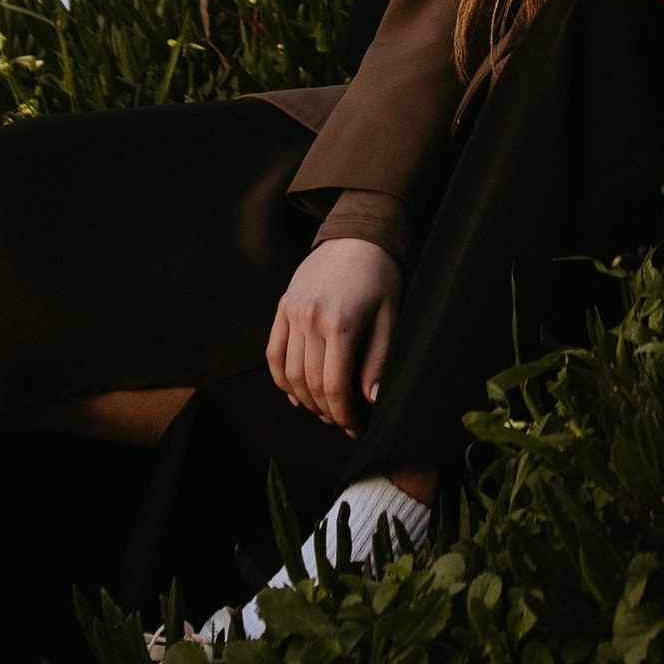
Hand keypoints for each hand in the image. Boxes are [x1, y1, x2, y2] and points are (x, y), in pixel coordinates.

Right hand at [266, 238, 400, 432]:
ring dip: (304, 399)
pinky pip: (273, 352)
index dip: (343, 414)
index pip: (335, 386)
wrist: (357, 236)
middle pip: (311, 383)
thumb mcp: (390, 316)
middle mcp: (310, 318)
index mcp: (340, 323)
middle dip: (326, 411)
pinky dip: (281, 379)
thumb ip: (378, 360)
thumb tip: (370, 399)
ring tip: (323, 410)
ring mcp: (292, 311)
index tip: (354, 427)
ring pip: (289, 373)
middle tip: (341, 422)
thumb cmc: (380, 277)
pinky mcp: (283, 306)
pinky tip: (295, 395)